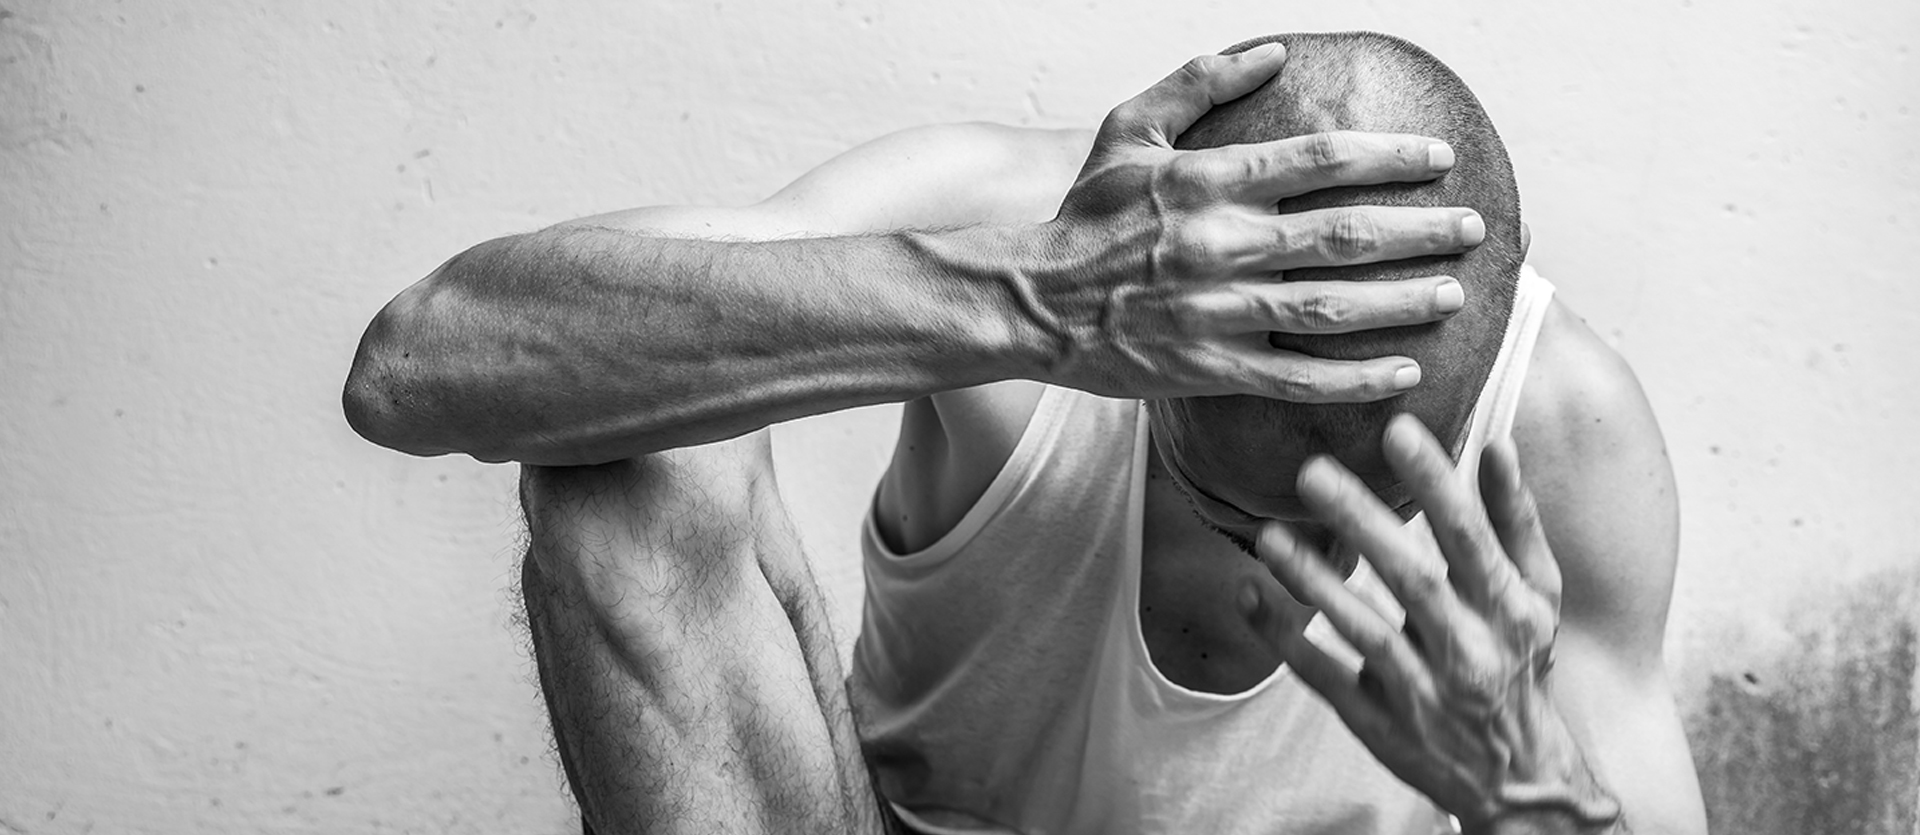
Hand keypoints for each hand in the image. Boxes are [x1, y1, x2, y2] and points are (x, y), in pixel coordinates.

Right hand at [1029, 45, 1483, 402]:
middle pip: (1343, 233)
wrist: (1032, 301)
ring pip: (1331, 307)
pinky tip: (1405, 373)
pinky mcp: (1208, 368)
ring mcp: (1216, 311)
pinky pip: (1296, 377)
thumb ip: (1200, 83)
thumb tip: (1276, 51)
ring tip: (1454, 294)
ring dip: (1401, 302)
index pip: (1318, 159)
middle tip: (1473, 228)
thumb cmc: (1085, 215)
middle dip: (1419, 230)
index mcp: (1206, 180)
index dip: (1388, 157)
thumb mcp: (1127, 128)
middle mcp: (1219, 244)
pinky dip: (1355, 379)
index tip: (1439, 159)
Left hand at [1255, 414, 1624, 832]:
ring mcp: (1421, 691)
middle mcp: (1468, 649)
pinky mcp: (1380, 722)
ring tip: (1270, 535)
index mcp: (1508, 609)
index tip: (1398, 429)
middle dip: (1362, 523)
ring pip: (1362, 632)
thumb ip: (1514, 519)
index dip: (1436, 483)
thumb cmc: (1522, 662)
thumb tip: (1495, 443)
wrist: (1519, 777)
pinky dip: (1285, 640)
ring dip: (1314, 582)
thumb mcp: (1538, 593)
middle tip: (1312, 471)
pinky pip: (1326, 678)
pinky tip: (1249, 596)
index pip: (1469, 538)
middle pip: (1410, 580)